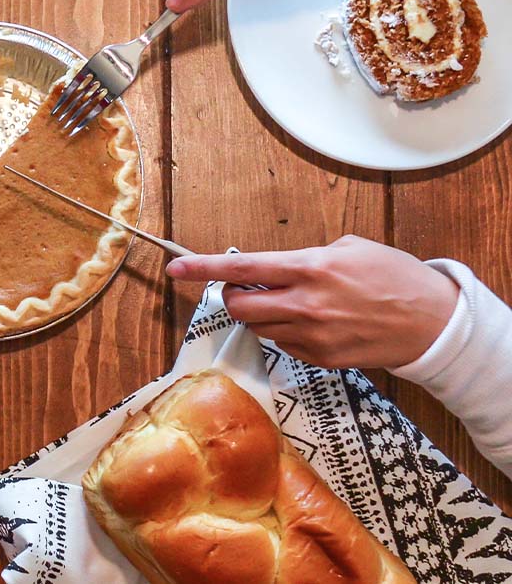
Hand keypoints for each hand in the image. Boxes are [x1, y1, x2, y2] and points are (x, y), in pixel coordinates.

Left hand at [166, 235, 458, 369]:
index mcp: (310, 268)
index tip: (176, 269)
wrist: (432, 322)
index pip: (243, 269)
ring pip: (258, 328)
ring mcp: (311, 336)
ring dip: (261, 315)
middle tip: (245, 290)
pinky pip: (283, 345)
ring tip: (289, 304)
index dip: (204, 269)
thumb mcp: (349, 248)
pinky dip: (285, 333)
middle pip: (239, 308)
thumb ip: (305, 258)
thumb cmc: (394, 276)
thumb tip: (276, 269)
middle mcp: (305, 304)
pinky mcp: (320, 358)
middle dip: (234, 298)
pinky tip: (311, 323)